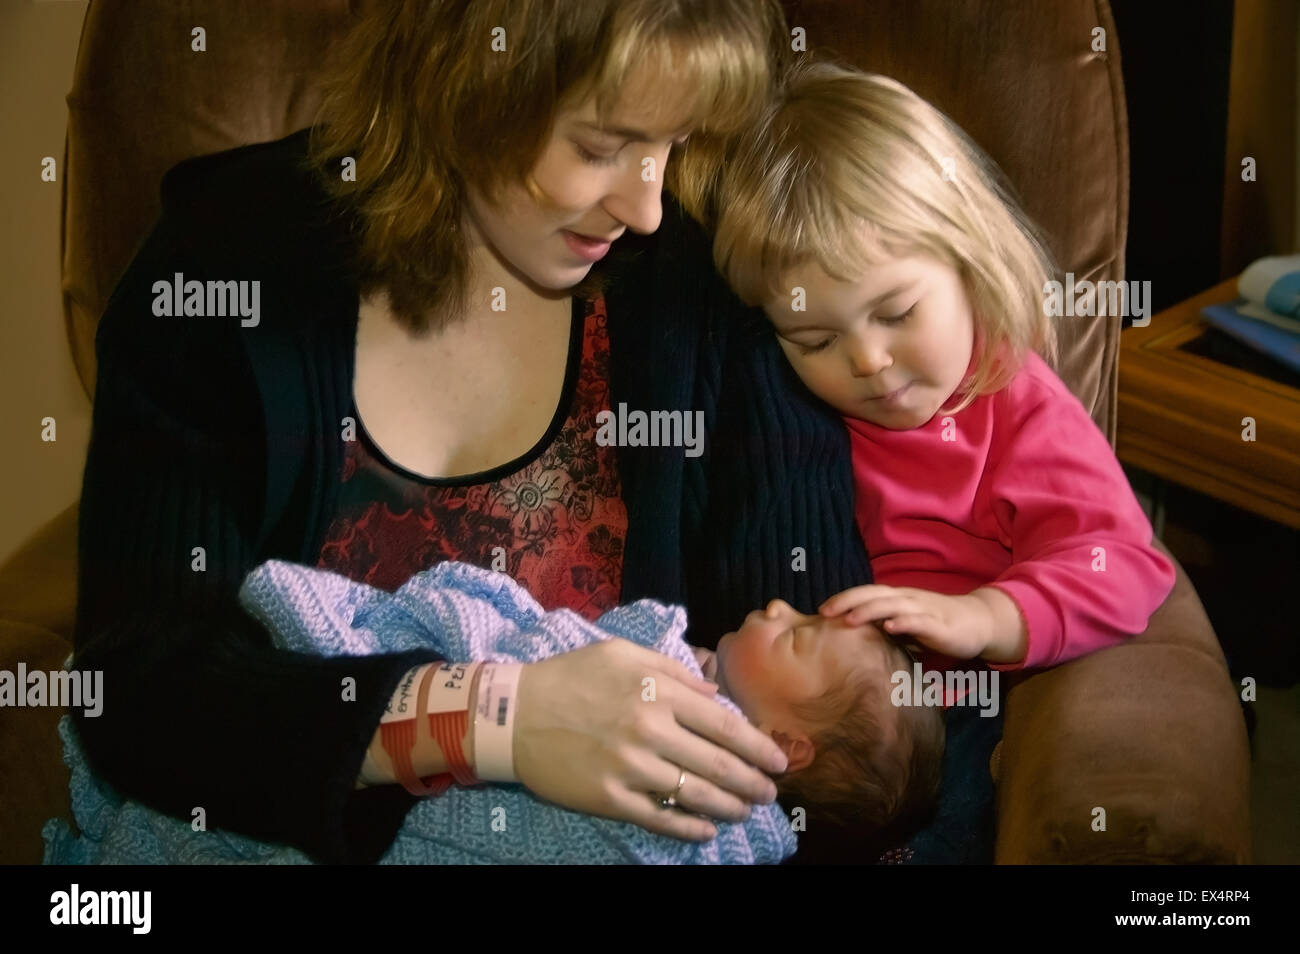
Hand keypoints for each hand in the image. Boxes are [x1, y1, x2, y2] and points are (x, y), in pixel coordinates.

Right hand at [511, 639, 787, 841]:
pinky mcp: (609, 797)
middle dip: (752, 781)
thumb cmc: (571, 676)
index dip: (758, 745)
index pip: (724, 724)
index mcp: (658, 690)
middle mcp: (650, 729)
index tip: (778, 759)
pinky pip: (658, 818)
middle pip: (718, 762)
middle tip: (770, 793)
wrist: (512, 713)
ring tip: (746, 811)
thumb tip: (714, 690)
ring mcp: (629, 766)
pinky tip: (706, 830)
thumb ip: (673, 668)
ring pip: (694, 793)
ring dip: (729, 806)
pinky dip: (688, 827)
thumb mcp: (622, 653)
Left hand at [818, 584, 992, 659]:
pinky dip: (904, 622)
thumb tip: (853, 640)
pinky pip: (919, 621)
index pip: (866, 593)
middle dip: (848, 601)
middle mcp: (907, 599)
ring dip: (869, 610)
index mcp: (897, 598)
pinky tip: (890, 627)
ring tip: (849, 619)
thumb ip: (883, 628)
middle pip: (873, 595)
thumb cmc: (936, 625)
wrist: (978, 622)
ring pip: (892, 605)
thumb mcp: (905, 625)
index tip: (820, 610)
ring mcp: (923, 610)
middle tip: (824, 612)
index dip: (844, 598)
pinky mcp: (939, 625)